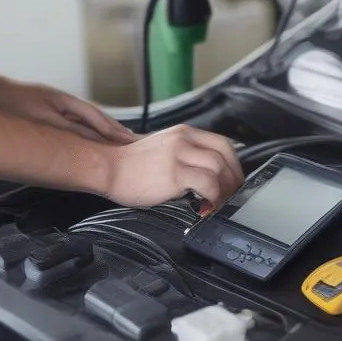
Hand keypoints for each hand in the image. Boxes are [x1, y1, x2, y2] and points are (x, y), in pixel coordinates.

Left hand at [4, 81, 137, 144]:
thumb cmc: (15, 104)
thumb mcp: (45, 117)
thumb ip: (70, 127)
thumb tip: (92, 136)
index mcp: (67, 102)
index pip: (96, 118)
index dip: (113, 130)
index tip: (129, 140)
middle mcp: (66, 104)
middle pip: (96, 118)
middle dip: (114, 129)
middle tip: (132, 141)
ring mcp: (59, 108)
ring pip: (87, 121)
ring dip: (103, 131)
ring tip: (118, 141)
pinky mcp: (51, 113)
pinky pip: (76, 123)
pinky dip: (88, 131)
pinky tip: (91, 139)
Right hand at [97, 124, 242, 211]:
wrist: (108, 168)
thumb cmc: (131, 165)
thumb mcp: (164, 149)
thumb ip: (185, 154)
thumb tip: (207, 174)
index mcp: (183, 133)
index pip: (222, 143)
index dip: (233, 164)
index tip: (233, 180)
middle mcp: (184, 139)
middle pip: (225, 154)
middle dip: (233, 178)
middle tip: (230, 195)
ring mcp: (179, 155)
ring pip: (219, 168)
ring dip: (224, 190)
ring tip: (216, 204)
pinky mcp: (174, 173)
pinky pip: (207, 183)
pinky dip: (212, 197)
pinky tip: (204, 207)